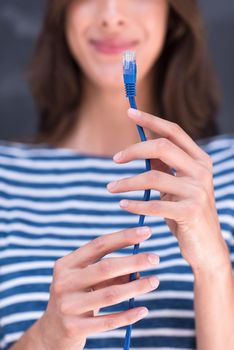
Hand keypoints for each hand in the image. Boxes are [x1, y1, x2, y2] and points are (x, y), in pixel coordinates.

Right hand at [39, 226, 158, 349]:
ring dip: (137, 287)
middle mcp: (64, 282)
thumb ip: (109, 272)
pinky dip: (128, 315)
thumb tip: (139, 268)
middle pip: (106, 267)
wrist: (52, 331)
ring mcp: (68, 305)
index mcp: (66, 264)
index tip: (146, 231)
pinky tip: (143, 309)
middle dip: (134, 260)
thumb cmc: (76, 297)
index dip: (124, 237)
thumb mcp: (86, 280)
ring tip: (155, 281)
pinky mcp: (74, 328)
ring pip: (111, 294)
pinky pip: (108, 321)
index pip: (99, 245)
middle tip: (156, 258)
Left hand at [107, 108, 229, 273]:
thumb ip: (164, 166)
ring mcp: (198, 191)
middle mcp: (202, 171)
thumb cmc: (186, 213)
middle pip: (162, 147)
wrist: (206, 247)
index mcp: (200, 160)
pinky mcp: (190, 212)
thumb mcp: (176, 186)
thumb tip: (141, 145)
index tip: (129, 112)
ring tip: (110, 187)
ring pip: (153, 176)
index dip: (151, 120)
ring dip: (127, 182)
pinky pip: (155, 204)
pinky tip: (122, 204)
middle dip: (134, 150)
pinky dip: (135, 203)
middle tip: (115, 159)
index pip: (173, 131)